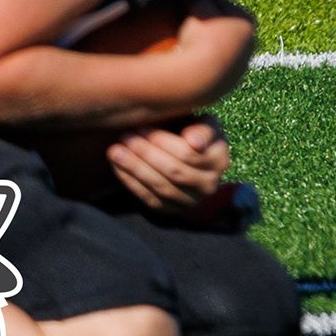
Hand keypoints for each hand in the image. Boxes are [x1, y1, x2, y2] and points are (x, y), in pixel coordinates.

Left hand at [101, 119, 234, 214]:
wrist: (188, 157)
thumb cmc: (192, 133)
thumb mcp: (203, 124)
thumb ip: (202, 129)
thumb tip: (194, 142)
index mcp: (220, 160)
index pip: (188, 154)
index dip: (162, 142)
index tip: (141, 127)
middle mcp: (209, 185)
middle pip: (174, 171)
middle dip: (146, 154)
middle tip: (124, 137)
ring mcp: (191, 201)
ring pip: (161, 187)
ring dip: (135, 168)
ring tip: (116, 151)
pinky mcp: (172, 211)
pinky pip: (150, 199)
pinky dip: (131, 183)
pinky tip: (118, 167)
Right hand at [166, 0, 259, 107]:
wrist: (202, 75)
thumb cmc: (202, 35)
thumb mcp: (198, 7)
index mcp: (247, 21)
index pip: (222, 5)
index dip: (202, 2)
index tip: (185, 2)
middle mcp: (250, 43)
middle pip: (224, 26)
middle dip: (207, 23)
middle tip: (183, 21)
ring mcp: (240, 65)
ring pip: (221, 48)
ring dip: (206, 44)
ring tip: (183, 41)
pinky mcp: (228, 84)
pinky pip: (212, 67)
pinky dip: (203, 62)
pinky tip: (188, 61)